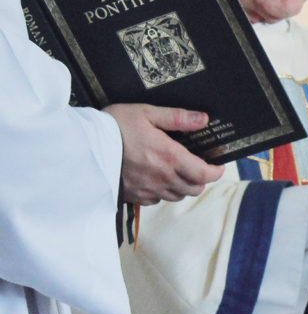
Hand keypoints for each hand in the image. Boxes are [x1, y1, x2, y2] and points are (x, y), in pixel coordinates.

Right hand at [105, 103, 224, 204]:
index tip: (219, 166)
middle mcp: (162, 178)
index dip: (216, 172)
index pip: (204, 174)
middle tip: (198, 166)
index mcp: (169, 157)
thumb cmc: (115, 126)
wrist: (82, 147)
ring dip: (183, 186)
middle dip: (201, 179)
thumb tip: (203, 120)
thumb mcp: (147, 113)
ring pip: (177, 196)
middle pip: (194, 189)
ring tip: (178, 171)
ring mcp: (148, 190)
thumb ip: (178, 118)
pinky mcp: (134, 197)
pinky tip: (157, 178)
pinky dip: (163, 192)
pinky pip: (157, 200)